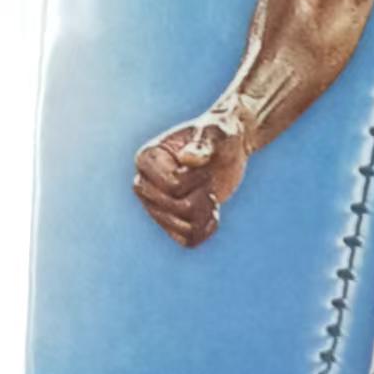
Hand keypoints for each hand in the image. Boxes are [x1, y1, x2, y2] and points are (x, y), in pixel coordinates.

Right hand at [132, 109, 250, 248]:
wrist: (228, 146)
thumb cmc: (220, 132)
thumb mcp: (218, 132)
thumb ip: (204, 143)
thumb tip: (188, 159)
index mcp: (147, 158)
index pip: (172, 187)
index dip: (196, 178)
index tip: (202, 162)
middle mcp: (144, 184)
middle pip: (176, 210)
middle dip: (201, 195)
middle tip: (207, 177)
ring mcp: (156, 205)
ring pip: (183, 229)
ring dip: (206, 212)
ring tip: (209, 193)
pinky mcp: (172, 221)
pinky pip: (187, 240)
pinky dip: (206, 229)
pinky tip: (213, 212)